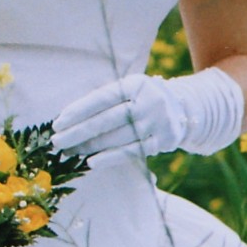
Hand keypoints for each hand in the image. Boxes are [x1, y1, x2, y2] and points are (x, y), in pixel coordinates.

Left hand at [50, 69, 245, 159]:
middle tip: (57, 142)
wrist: (189, 107)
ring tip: (70, 152)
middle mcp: (148, 100)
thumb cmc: (145, 100)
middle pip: (108, 119)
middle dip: (79, 131)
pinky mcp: (164, 140)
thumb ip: (106, 101)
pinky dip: (110, 157)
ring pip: (118, 136)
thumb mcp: (130, 91)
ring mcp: (158, 121)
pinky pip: (132, 151)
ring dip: (90, 146)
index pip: (102, 98)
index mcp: (135, 84)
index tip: (58, 122)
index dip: (78, 111)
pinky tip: (92, 162)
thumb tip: (68, 119)